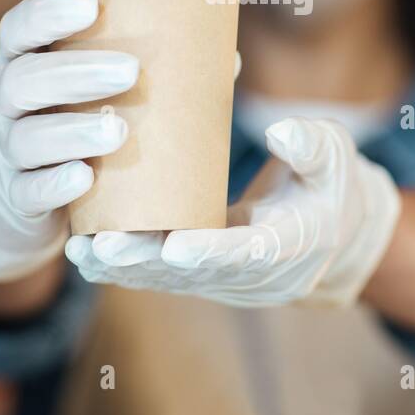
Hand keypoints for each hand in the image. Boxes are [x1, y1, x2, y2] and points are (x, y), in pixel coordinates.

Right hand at [0, 0, 137, 282]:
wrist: (13, 196)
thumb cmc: (69, 120)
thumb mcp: (85, 91)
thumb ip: (145, 70)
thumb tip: (228, 57)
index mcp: (20, 62)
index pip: (18, 30)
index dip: (46, 14)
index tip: (91, 5)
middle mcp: (3, 102)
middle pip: (23, 81)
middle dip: (75, 74)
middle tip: (131, 71)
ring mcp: (4, 153)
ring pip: (26, 139)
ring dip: (72, 132)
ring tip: (119, 130)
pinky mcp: (15, 198)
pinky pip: (27, 192)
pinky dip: (54, 185)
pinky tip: (84, 179)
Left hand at [64, 117, 401, 307]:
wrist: (333, 233)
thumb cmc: (330, 182)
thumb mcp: (335, 155)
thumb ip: (312, 145)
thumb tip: (280, 132)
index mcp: (294, 244)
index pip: (250, 253)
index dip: (212, 252)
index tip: (176, 247)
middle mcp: (256, 275)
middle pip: (196, 275)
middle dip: (146, 262)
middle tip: (103, 246)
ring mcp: (226, 282)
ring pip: (170, 282)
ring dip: (124, 269)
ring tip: (80, 250)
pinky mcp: (203, 278)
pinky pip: (161, 277)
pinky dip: (125, 267)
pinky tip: (84, 250)